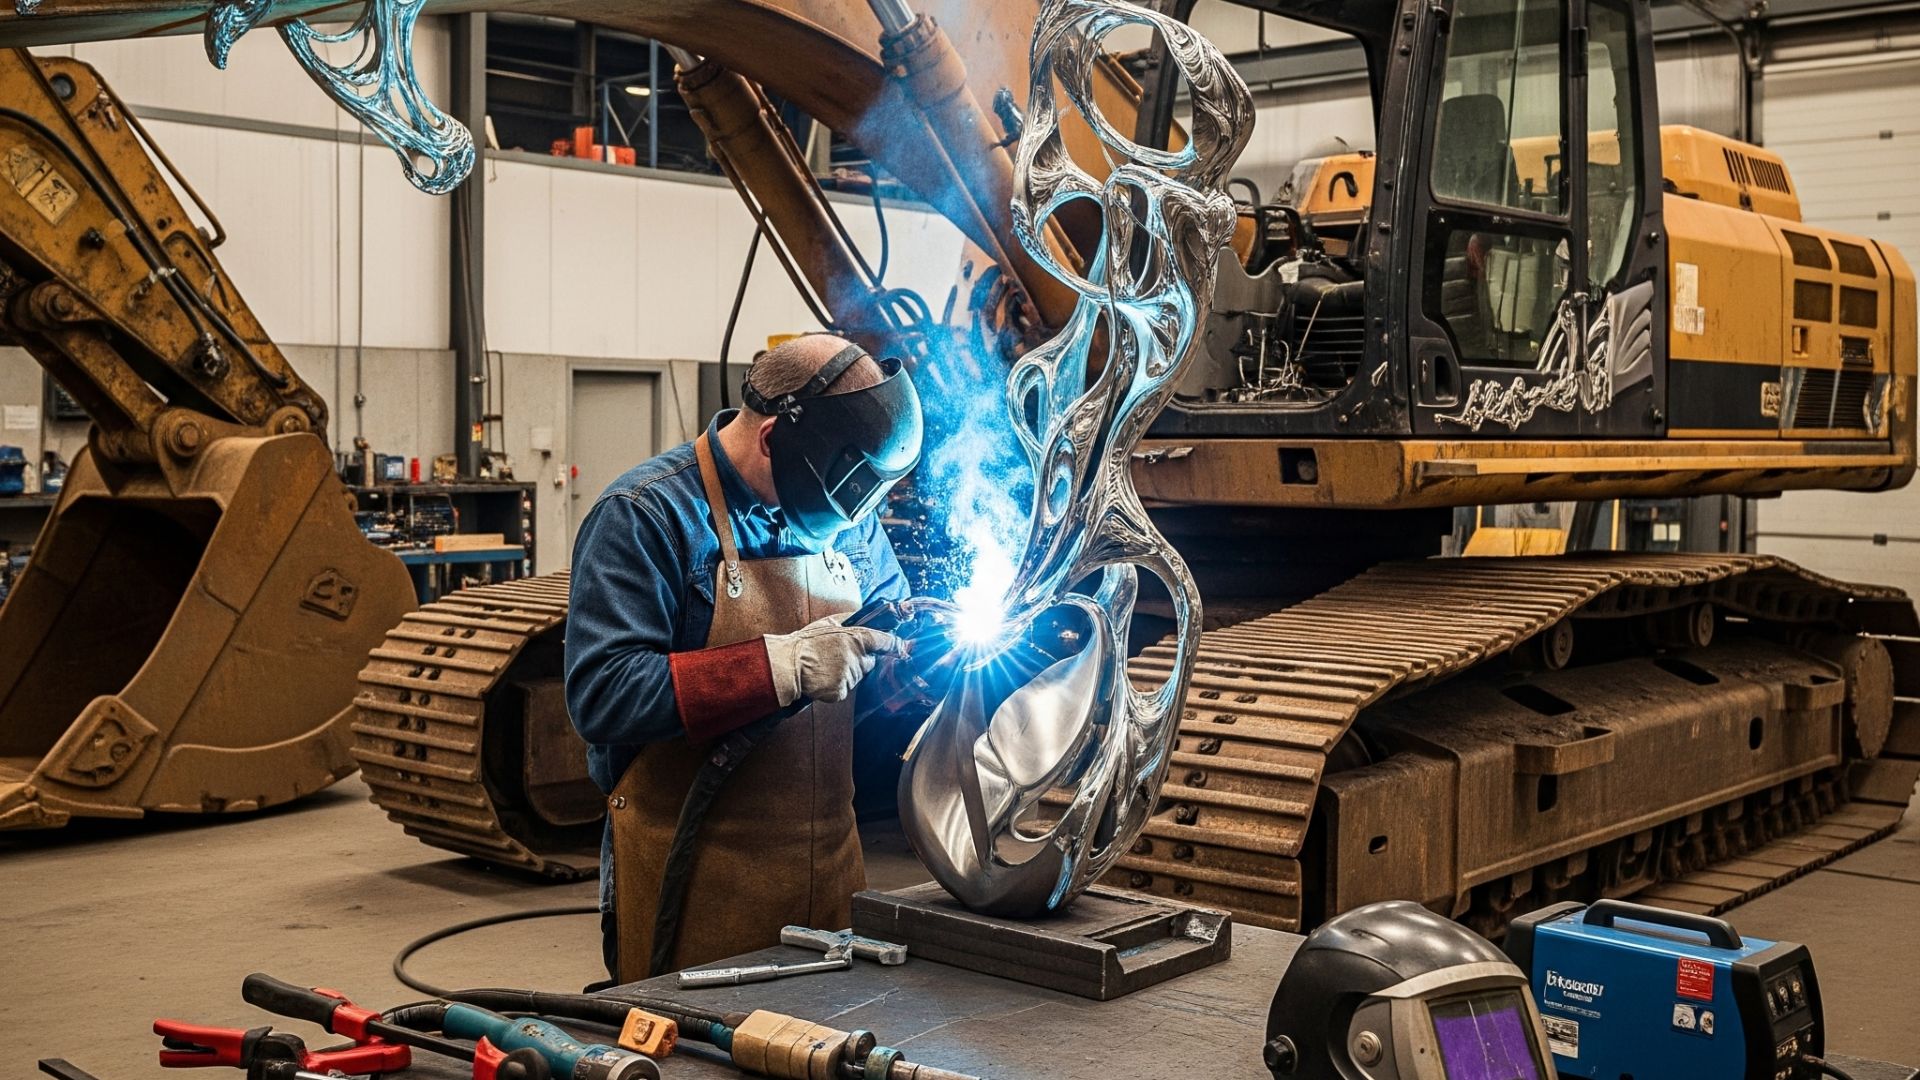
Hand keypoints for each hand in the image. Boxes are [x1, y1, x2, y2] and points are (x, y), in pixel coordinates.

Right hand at [765, 614, 901, 705]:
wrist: (788, 664)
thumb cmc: (805, 643)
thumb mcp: (827, 623)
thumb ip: (848, 619)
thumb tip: (861, 615)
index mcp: (855, 637)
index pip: (884, 641)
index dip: (895, 645)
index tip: (903, 647)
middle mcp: (855, 656)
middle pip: (868, 663)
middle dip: (858, 661)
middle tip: (837, 657)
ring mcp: (849, 675)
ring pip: (856, 677)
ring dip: (845, 674)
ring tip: (825, 667)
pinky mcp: (840, 691)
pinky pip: (844, 690)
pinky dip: (835, 687)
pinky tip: (823, 678)